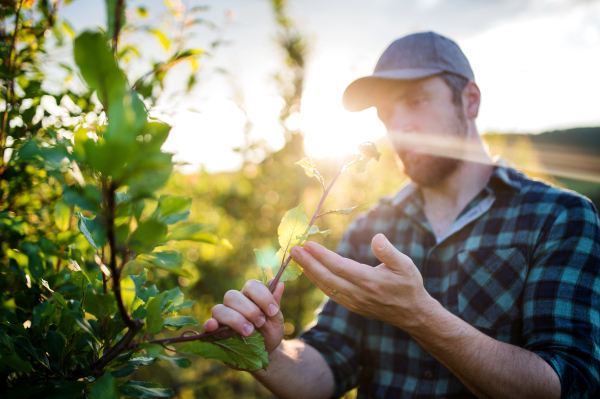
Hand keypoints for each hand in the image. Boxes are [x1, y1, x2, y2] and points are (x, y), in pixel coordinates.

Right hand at [201, 279, 284, 353]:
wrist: (265, 355)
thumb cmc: (270, 333)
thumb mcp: (277, 320)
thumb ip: (275, 303)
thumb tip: (280, 282)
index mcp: (250, 297)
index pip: (251, 285)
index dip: (262, 296)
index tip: (273, 311)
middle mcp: (234, 304)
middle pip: (232, 295)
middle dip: (249, 309)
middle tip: (260, 322)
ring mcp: (222, 318)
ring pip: (219, 309)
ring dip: (235, 320)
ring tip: (249, 332)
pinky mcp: (214, 333)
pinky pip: (206, 325)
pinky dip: (209, 325)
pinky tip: (215, 327)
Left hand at [290, 233, 436, 331]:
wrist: (412, 314)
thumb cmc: (409, 285)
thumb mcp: (406, 265)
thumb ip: (389, 252)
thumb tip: (376, 237)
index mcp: (369, 281)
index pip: (339, 266)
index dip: (322, 256)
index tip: (308, 244)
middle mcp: (358, 293)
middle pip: (327, 277)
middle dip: (308, 263)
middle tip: (293, 249)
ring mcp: (353, 302)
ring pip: (326, 286)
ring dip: (309, 272)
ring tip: (296, 258)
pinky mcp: (352, 306)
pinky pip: (330, 293)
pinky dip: (318, 282)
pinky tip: (310, 272)